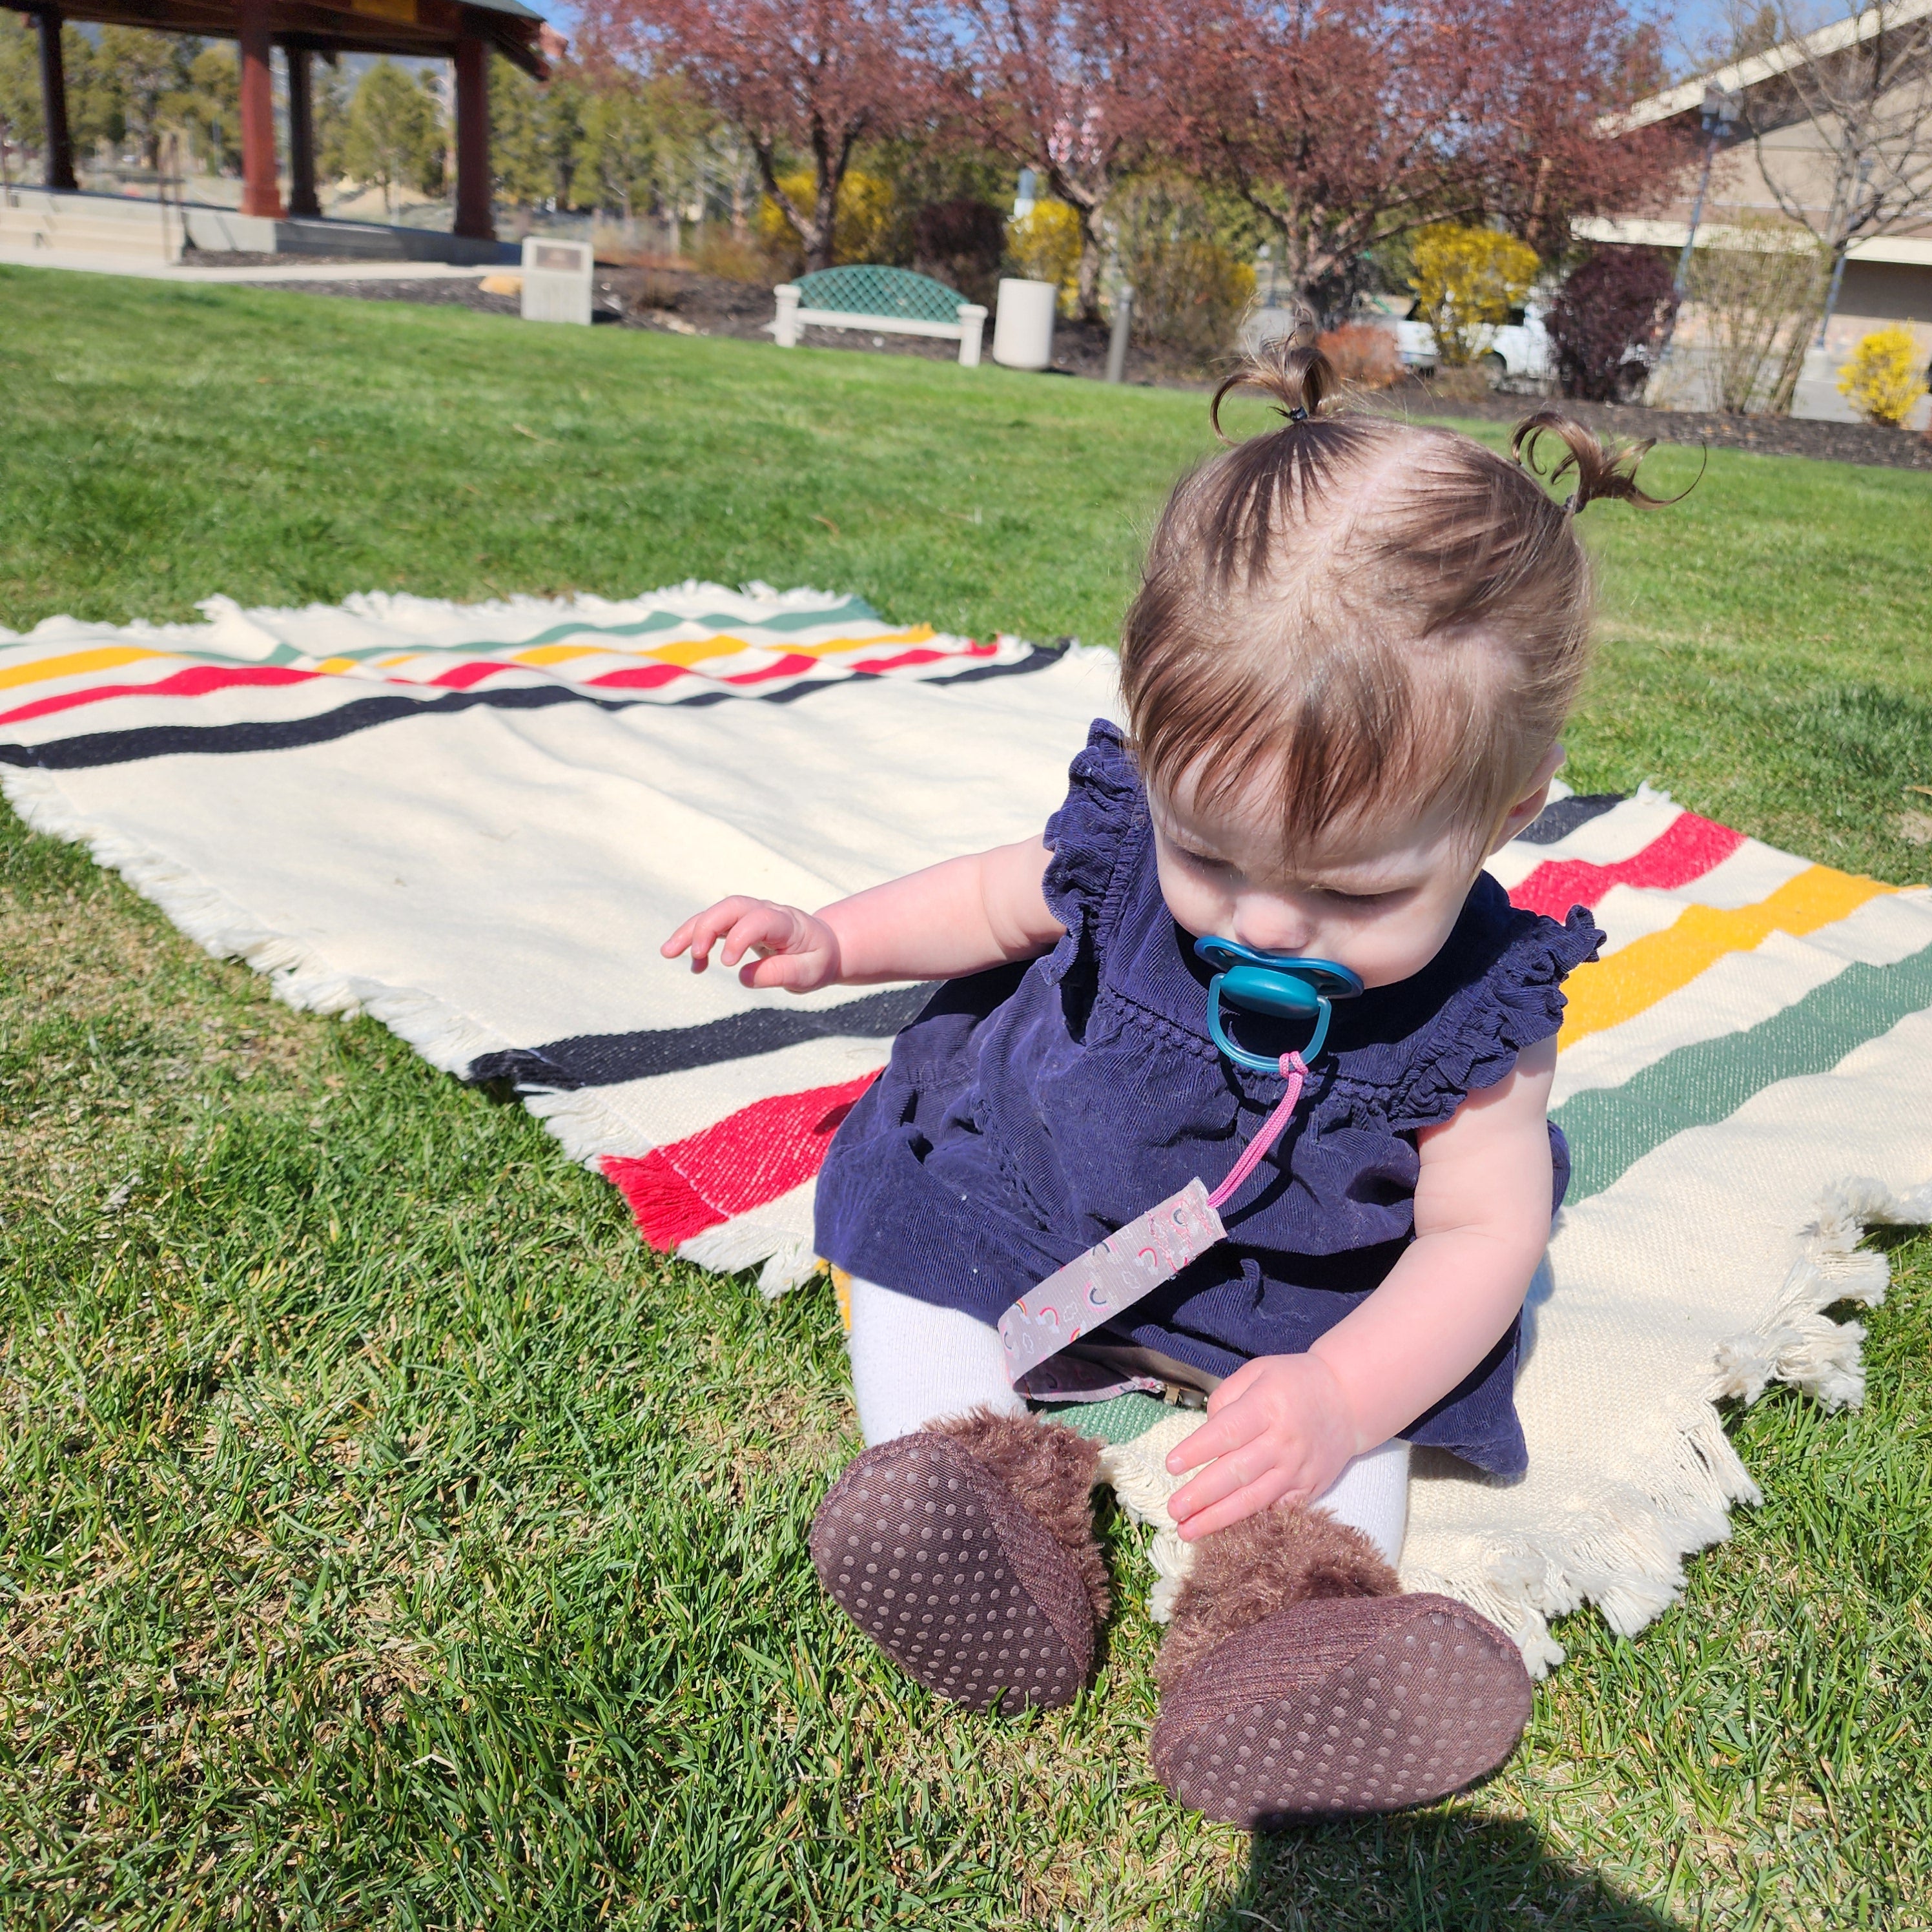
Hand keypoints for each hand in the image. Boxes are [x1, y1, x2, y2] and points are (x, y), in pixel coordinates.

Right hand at [660, 895, 842, 991]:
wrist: (823, 946)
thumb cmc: (817, 959)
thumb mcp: (810, 973)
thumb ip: (781, 974)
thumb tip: (743, 976)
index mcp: (787, 923)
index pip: (758, 920)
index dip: (738, 937)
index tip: (726, 964)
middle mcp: (766, 911)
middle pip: (731, 907)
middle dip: (707, 926)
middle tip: (693, 954)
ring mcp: (751, 915)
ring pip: (716, 913)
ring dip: (690, 931)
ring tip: (667, 953)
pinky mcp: (739, 924)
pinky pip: (713, 926)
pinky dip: (696, 941)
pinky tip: (695, 967)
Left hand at [1164, 1352, 1361, 1540]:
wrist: (1347, 1399)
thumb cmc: (1293, 1382)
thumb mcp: (1257, 1372)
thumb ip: (1225, 1399)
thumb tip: (1204, 1435)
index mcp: (1266, 1406)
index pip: (1227, 1432)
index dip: (1197, 1450)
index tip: (1171, 1466)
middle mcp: (1283, 1440)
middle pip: (1237, 1472)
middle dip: (1202, 1494)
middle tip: (1174, 1510)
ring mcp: (1298, 1468)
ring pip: (1255, 1499)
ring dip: (1219, 1518)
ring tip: (1189, 1530)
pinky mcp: (1309, 1488)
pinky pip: (1278, 1511)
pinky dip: (1252, 1524)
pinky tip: (1226, 1534)